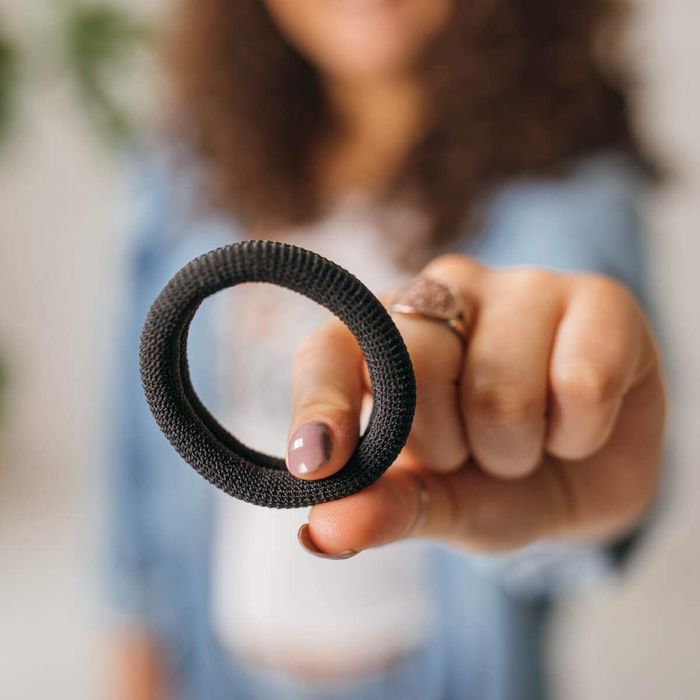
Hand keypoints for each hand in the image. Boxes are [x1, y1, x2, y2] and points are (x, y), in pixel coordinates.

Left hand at [285, 255, 665, 555]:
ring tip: (527, 439)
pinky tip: (578, 420)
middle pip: (415, 369)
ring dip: (515, 450)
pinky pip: (581, 384)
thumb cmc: (495, 478)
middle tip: (471, 450)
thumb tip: (325, 530)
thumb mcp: (440, 504)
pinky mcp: (598, 299)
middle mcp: (443, 292)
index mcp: (384, 335)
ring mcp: (521, 287)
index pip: (330, 350)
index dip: (321, 403)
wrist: (590, 473)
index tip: (318, 464)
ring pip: (501, 390)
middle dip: (446, 445)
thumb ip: (386, 509)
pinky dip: (580, 433)